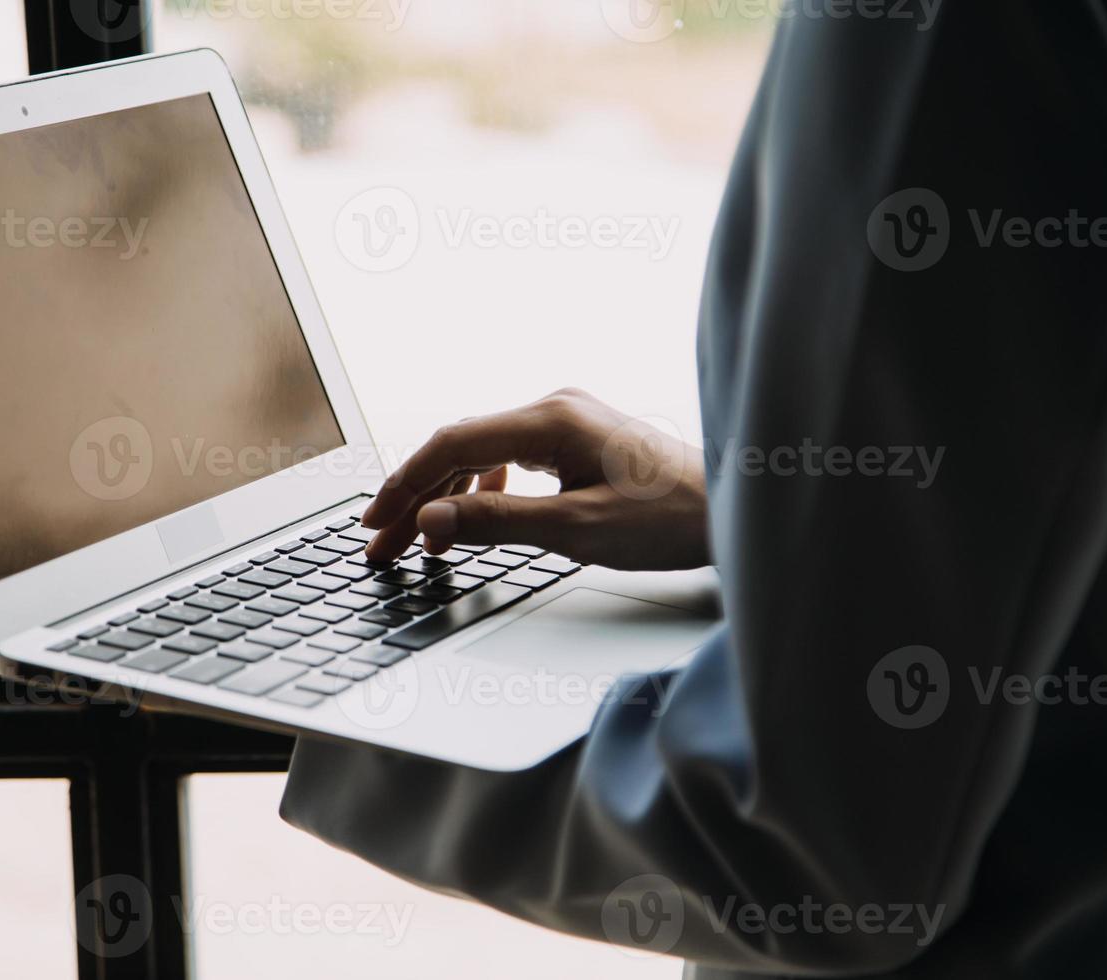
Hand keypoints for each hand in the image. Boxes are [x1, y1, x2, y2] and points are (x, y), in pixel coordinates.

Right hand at [362, 388, 709, 569]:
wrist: (731, 509)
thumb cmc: (669, 519)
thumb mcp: (576, 530)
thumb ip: (497, 523)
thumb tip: (430, 522)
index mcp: (551, 419)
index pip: (451, 443)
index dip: (404, 485)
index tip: (376, 525)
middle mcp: (553, 408)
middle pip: (459, 446)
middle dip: (415, 496)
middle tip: (381, 543)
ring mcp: (565, 419)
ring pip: (480, 451)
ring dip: (444, 494)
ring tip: (418, 538)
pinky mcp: (576, 438)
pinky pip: (508, 455)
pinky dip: (478, 486)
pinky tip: (470, 514)